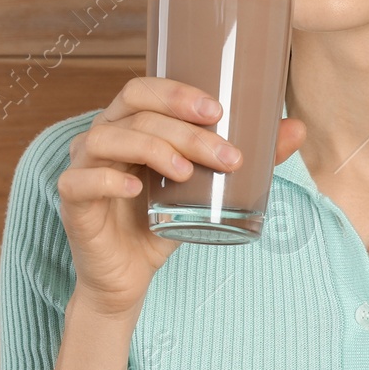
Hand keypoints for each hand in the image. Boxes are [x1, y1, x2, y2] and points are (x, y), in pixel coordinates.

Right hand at [57, 76, 306, 320]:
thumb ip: (246, 158)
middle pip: (134, 113)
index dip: (177, 93)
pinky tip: (138, 190)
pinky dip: (109, 180)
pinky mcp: (71, 201)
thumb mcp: (208, 190)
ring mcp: (82, 167)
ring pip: (106, 138)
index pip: (142, 90)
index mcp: (129, 125)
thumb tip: (297, 129)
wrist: (129, 279)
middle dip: (183, 130)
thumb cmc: (163, 223)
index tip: (219, 112)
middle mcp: (101, 137)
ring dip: (152, 149)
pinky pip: (80, 181)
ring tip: (187, 174)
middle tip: (225, 155)